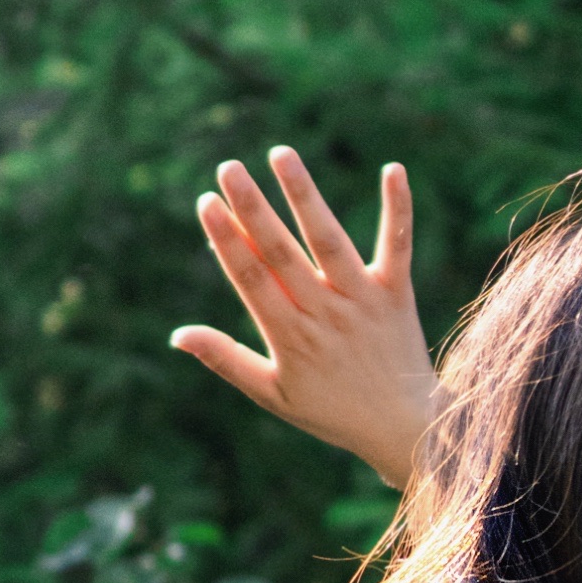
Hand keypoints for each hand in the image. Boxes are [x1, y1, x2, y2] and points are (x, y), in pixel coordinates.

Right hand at [169, 145, 438, 487]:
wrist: (404, 428)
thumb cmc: (332, 412)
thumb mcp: (272, 394)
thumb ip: (226, 359)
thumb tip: (178, 335)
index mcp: (290, 336)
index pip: (252, 279)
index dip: (227, 240)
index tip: (206, 203)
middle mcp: (324, 312)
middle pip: (282, 252)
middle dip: (253, 208)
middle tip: (229, 167)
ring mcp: (362, 299)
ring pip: (329, 240)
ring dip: (304, 195)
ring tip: (281, 154)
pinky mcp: (396, 292)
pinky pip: (398, 244)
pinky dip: (396, 207)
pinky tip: (393, 168)